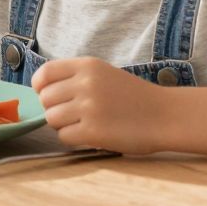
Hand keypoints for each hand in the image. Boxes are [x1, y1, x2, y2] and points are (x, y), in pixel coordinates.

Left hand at [31, 58, 168, 154]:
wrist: (166, 115)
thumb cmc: (134, 97)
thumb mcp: (104, 75)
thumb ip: (76, 79)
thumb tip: (43, 93)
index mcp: (87, 66)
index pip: (45, 73)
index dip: (40, 86)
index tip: (46, 95)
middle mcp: (85, 84)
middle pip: (45, 100)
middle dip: (54, 109)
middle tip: (72, 115)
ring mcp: (89, 107)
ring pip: (52, 119)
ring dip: (63, 126)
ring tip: (82, 125)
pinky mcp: (93, 131)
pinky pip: (64, 137)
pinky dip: (73, 139)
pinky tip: (90, 135)